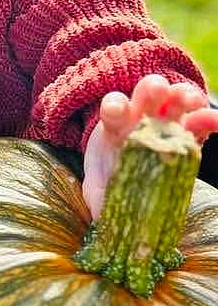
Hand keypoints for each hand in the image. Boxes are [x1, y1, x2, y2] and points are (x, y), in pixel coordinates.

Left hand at [82, 74, 217, 218]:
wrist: (131, 171)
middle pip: (147, 94)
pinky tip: (217, 122)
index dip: (115, 106)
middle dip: (152, 89)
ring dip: (184, 96)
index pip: (114, 109)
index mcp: (116, 126)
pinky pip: (202, 122)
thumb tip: (105, 217)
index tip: (117, 109)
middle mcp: (142, 116)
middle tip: (158, 89)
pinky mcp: (189, 132)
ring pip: (177, 101)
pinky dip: (210, 119)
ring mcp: (168, 121)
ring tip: (191, 101)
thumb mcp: (100, 187)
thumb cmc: (112, 174)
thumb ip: (99, 199)